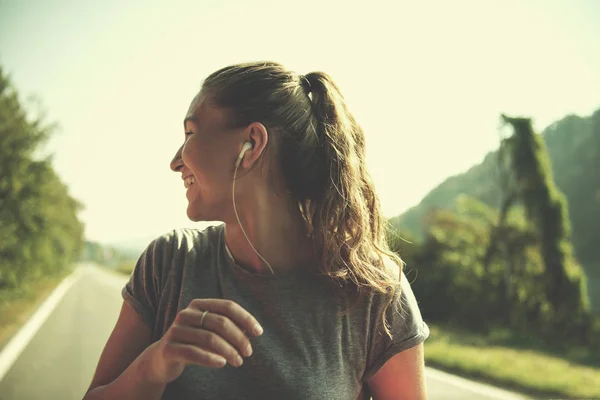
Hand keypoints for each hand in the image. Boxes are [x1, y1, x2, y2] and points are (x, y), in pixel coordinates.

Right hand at [146, 299, 262, 383]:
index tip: (258, 332)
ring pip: (209, 338)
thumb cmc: (193, 343)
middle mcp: (186, 314)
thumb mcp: (210, 332)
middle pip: (220, 322)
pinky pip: (194, 353)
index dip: (245, 318)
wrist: (161, 359)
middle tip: (248, 352)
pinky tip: (222, 363)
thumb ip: (228, 327)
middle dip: (239, 338)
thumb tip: (250, 330)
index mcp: (198, 305)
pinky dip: (211, 358)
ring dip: (229, 351)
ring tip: (238, 361)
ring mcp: (175, 330)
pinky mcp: (169, 348)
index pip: (227, 306)